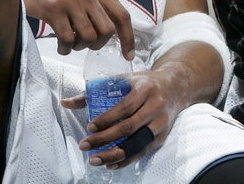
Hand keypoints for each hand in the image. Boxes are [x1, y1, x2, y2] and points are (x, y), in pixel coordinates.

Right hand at [13, 0, 133, 57]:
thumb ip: (96, 1)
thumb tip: (111, 28)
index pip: (122, 15)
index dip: (128, 38)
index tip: (128, 54)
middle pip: (107, 30)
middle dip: (99, 44)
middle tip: (87, 45)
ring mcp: (71, 1)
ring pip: (88, 37)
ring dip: (80, 47)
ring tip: (71, 43)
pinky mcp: (53, 9)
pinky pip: (67, 39)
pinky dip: (66, 48)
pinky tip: (61, 46)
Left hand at [62, 70, 180, 168]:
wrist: (176, 86)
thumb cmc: (145, 83)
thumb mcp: (124, 80)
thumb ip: (94, 91)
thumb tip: (66, 103)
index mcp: (145, 88)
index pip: (124, 107)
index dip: (106, 119)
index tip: (89, 128)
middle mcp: (155, 105)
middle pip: (129, 127)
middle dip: (104, 139)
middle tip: (84, 145)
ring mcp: (161, 122)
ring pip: (137, 142)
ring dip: (114, 154)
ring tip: (94, 160)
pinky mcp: (163, 135)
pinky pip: (143, 151)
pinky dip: (127, 159)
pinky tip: (111, 164)